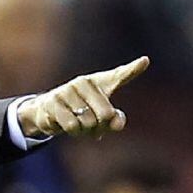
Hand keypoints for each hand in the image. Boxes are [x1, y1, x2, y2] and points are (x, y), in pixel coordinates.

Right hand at [17, 56, 149, 138]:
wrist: (47, 112)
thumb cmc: (80, 112)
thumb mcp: (99, 117)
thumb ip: (114, 120)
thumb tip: (118, 124)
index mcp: (99, 82)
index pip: (119, 76)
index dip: (133, 69)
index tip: (145, 61)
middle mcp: (83, 82)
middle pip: (105, 114)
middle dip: (100, 127)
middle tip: (93, 127)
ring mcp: (67, 90)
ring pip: (87, 122)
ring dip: (84, 131)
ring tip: (78, 125)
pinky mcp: (53, 102)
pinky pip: (72, 125)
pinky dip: (73, 131)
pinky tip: (66, 125)